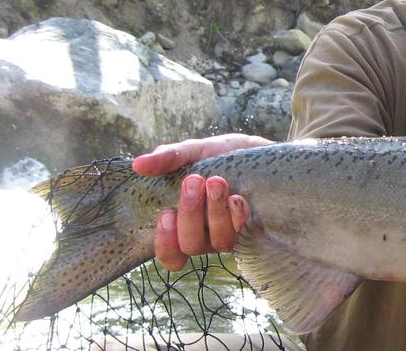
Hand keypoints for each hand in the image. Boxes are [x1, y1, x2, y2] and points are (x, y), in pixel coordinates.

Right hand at [132, 134, 271, 270]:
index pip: (171, 254)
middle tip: (194, 180)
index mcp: (186, 224)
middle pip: (191, 245)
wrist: (267, 151)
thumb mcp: (195, 151)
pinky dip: (238, 216)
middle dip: (190, 214)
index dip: (165, 243)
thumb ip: (169, 158)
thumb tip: (138, 165)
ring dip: (215, 212)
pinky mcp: (258, 230)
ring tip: (217, 181)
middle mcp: (209, 236)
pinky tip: (238, 197)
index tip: (166, 213)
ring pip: (219, 242)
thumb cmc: (225, 156)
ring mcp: (234, 235)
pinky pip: (245, 235)